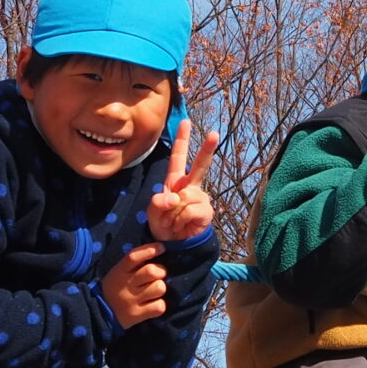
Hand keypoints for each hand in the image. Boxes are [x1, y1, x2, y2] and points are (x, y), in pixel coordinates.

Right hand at [101, 242, 168, 327]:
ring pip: (159, 288)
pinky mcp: (137, 315)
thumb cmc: (115, 289)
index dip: (149, 250)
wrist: (100, 314)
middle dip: (160, 271)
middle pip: (151, 271)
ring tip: (154, 292)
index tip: (161, 248)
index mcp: (120, 271)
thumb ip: (133, 264)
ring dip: (160, 288)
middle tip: (158, 276)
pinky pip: (159, 306)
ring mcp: (131, 301)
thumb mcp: (118, 273)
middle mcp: (125, 285)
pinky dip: (159, 305)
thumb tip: (156, 252)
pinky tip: (153, 304)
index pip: (134, 256)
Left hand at [148, 122, 219, 242]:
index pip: (179, 157)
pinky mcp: (207, 211)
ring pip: (186, 197)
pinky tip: (183, 225)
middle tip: (214, 133)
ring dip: (174, 213)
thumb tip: (175, 197)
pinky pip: (191, 210)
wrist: (173, 245)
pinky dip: (182, 220)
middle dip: (207, 149)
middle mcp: (191, 187)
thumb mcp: (152, 212)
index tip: (186, 121)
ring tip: (174, 221)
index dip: (182, 140)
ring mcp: (200, 198)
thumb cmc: (163, 225)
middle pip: (200, 165)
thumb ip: (159, 202)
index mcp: (176, 182)